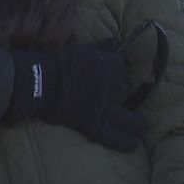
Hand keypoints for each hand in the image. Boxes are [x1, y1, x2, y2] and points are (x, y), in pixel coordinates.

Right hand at [5, 42, 144, 151]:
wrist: (43, 82)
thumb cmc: (59, 63)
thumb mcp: (85, 49)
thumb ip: (103, 48)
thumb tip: (116, 41)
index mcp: (112, 65)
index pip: (124, 69)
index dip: (117, 74)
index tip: (110, 77)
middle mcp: (116, 88)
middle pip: (128, 93)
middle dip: (124, 96)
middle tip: (119, 100)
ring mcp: (108, 109)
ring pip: (134, 121)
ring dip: (138, 123)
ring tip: (139, 126)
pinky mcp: (98, 127)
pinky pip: (119, 139)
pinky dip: (128, 142)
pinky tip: (134, 142)